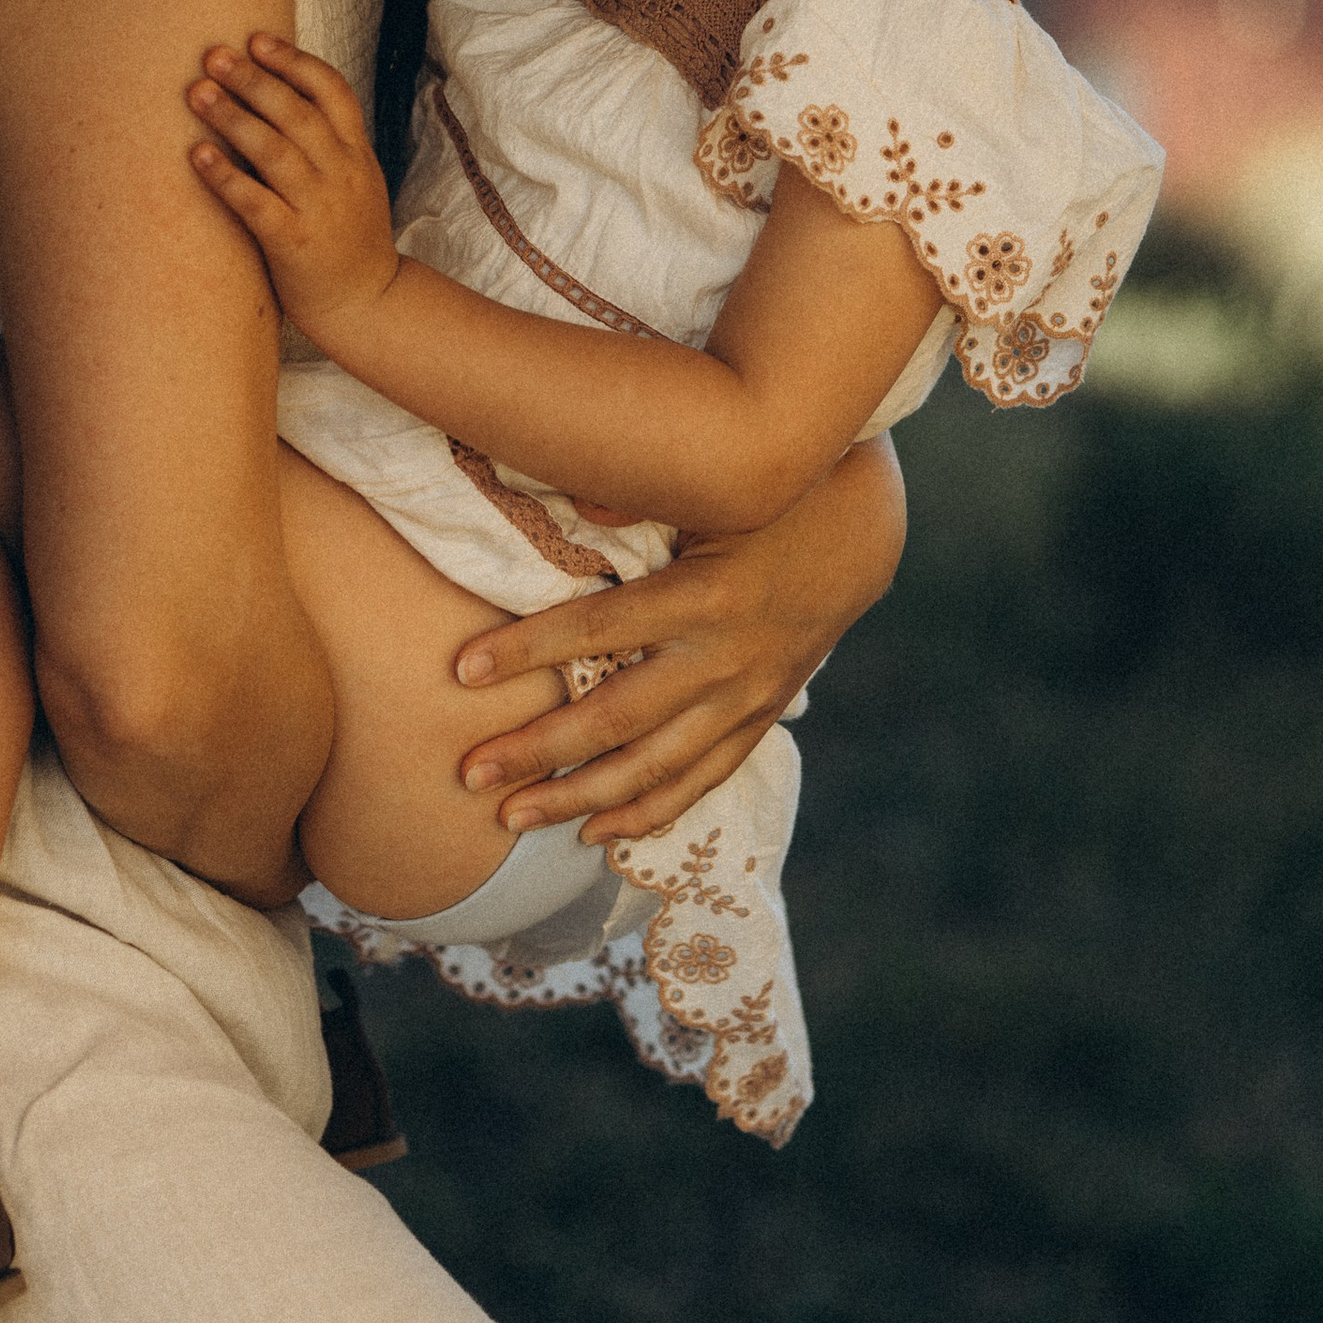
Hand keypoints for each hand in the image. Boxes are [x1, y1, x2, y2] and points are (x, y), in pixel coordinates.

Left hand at [187, 36, 402, 349]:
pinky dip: (226, 176)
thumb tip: (275, 93)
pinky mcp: (293, 242)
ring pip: (275, 151)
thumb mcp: (354, 180)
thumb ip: (327, 141)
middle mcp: (341, 173)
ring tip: (197, 94)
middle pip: (297, 113)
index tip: (256, 39)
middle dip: (253, 80)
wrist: (366, 303)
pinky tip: (198, 155)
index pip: (332, 91)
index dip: (294, 62)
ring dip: (233, 117)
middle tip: (213, 56)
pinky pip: (256, 203)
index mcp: (356, 153)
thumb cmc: (347, 237)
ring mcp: (319, 208)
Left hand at [452, 435, 906, 844]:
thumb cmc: (766, 496)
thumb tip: (570, 511)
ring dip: (579, 797)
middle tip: (468, 774)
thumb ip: (636, 499)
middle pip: (617, 719)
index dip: (529, 650)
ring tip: (510, 818)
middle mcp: (724, 658)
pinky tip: (593, 833)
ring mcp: (746, 698)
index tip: (462, 669)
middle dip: (538, 750)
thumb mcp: (708, 489)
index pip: (600, 629)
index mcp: (704, 594)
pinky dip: (648, 812)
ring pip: (654, 767)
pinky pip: (699, 779)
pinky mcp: (759, 717)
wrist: (859, 533)